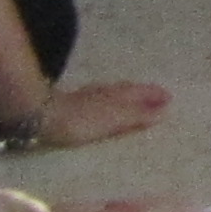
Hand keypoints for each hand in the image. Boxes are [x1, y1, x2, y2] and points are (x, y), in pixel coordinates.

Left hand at [34, 81, 168, 150]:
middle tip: (158, 96)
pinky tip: (104, 103)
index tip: (170, 98)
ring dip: (127, 95)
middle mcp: (105, 92)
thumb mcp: (113, 120)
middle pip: (129, 90)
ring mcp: (88, 96)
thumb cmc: (81, 121)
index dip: (154, 95)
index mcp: (117, 95)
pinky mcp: (74, 103)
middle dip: (144, 93)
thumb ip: (137, 116)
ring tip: (136, 99)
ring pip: (114, 92)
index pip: (141, 93)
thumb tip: (164, 111)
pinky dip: (111, 99)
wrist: (40, 115)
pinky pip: (101, 97)